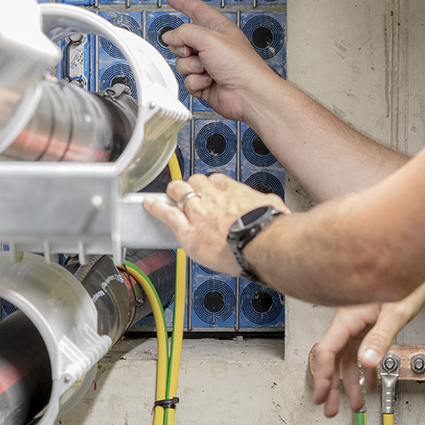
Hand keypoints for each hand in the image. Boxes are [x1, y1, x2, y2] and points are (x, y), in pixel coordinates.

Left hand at [144, 173, 288, 275]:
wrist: (261, 245)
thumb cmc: (271, 231)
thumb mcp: (275, 208)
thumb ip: (269, 204)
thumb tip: (275, 205)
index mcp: (235, 192)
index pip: (217, 180)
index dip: (211, 186)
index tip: (211, 192)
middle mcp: (214, 198)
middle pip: (195, 181)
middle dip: (192, 186)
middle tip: (190, 194)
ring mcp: (199, 213)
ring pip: (178, 192)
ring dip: (174, 194)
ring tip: (171, 197)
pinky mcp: (188, 230)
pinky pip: (167, 214)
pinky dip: (156, 208)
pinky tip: (149, 204)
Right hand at [160, 0, 284, 122]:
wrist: (248, 93)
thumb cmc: (241, 65)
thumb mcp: (209, 38)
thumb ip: (185, 32)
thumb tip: (170, 36)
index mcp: (218, 29)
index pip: (197, 10)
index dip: (184, 2)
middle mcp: (212, 46)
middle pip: (183, 41)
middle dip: (184, 48)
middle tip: (194, 51)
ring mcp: (208, 65)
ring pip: (182, 62)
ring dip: (192, 67)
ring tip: (207, 69)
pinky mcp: (204, 83)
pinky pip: (188, 80)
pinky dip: (196, 82)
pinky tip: (209, 82)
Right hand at [306, 281, 424, 417]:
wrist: (416, 265)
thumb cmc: (406, 280)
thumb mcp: (395, 312)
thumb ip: (380, 337)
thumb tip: (366, 361)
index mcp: (349, 317)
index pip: (328, 351)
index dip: (323, 376)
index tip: (321, 395)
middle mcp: (349, 321)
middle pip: (334, 359)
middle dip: (332, 386)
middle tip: (330, 408)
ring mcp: (358, 324)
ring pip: (348, 358)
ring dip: (350, 382)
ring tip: (355, 404)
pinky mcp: (368, 324)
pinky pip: (361, 351)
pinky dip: (364, 369)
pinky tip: (369, 382)